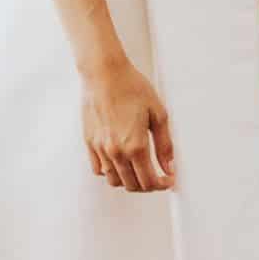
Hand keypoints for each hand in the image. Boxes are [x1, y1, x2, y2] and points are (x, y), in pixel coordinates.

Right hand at [81, 58, 174, 193]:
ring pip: (115, 181)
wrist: (104, 73)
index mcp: (135, 145)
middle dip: (148, 185)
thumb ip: (164, 144)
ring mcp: (100, 149)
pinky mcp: (89, 143)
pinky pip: (99, 169)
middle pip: (132, 185)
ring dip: (129, 181)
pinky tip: (121, 162)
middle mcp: (116, 152)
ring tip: (140, 170)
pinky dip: (111, 172)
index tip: (168, 180)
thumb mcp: (158, 113)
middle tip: (158, 176)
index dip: (162, 185)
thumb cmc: (132, 87)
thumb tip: (169, 166)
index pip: (149, 181)